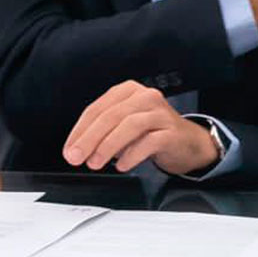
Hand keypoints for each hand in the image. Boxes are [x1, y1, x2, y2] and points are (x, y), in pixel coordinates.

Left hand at [61, 81, 220, 173]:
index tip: (69, 149)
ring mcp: (161, 113)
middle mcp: (145, 97)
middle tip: (77, 157)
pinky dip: (132, 154)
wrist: (188, 142)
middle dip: (89, 139)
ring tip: (96, 163)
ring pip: (129, 125)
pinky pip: (149, 141)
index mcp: (128, 92)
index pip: (97, 108)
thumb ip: (102, 133)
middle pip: (111, 116)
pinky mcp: (173, 131)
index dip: (80, 131)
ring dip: (108, 146)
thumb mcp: (123, 127)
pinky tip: (122, 165)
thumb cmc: (152, 132)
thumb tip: (78, 149)